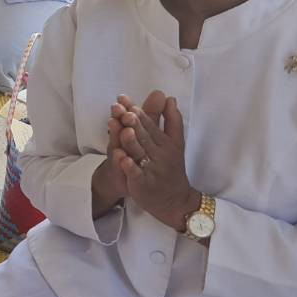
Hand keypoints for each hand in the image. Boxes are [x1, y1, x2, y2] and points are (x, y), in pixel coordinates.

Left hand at [113, 92, 197, 229]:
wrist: (175, 199)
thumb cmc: (171, 167)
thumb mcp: (175, 143)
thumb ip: (172, 120)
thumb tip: (169, 97)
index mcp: (165, 142)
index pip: (150, 124)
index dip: (138, 112)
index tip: (125, 99)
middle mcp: (159, 154)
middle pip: (144, 135)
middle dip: (133, 122)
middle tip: (122, 109)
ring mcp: (152, 169)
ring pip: (140, 152)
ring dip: (131, 141)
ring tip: (123, 128)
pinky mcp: (144, 184)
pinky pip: (136, 174)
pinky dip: (129, 166)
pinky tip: (121, 158)